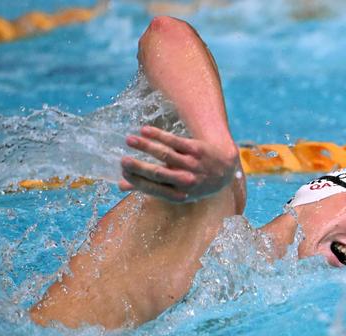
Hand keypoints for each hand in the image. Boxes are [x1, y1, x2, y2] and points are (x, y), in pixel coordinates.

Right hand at [119, 126, 238, 202]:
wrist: (225, 168)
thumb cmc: (194, 181)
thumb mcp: (176, 190)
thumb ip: (150, 187)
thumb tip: (121, 186)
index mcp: (179, 194)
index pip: (154, 189)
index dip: (137, 182)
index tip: (122, 173)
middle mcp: (187, 180)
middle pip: (159, 173)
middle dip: (139, 167)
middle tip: (122, 160)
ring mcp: (193, 164)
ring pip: (165, 154)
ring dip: (146, 147)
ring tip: (129, 140)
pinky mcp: (197, 148)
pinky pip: (175, 141)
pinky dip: (159, 135)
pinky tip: (144, 130)